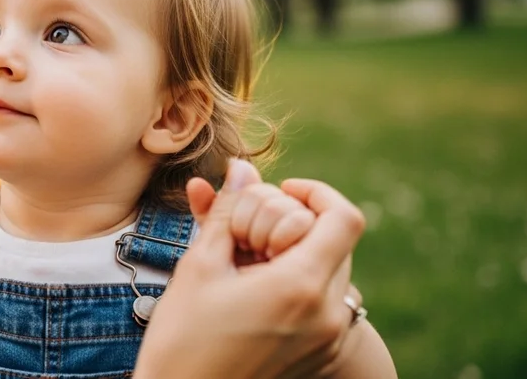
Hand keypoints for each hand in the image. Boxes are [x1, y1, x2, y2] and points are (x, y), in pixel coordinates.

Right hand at [134, 160, 366, 378]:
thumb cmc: (183, 341)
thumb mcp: (200, 266)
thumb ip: (229, 212)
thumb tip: (241, 169)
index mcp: (301, 288)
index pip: (343, 217)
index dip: (316, 192)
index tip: (281, 188)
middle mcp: (328, 315)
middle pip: (333, 240)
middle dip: (293, 221)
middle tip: (247, 232)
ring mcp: (327, 340)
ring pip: (328, 269)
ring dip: (293, 251)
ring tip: (244, 262)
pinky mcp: (319, 356)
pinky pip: (322, 302)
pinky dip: (295, 282)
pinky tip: (251, 289)